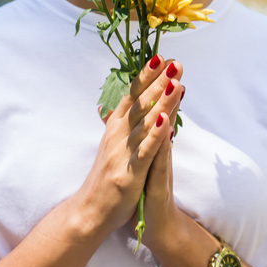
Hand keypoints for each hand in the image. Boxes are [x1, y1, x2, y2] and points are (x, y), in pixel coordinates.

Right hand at [74, 55, 180, 235]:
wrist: (90, 210)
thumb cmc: (105, 177)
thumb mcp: (112, 145)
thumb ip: (119, 124)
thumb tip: (119, 105)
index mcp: (115, 126)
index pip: (132, 95)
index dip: (146, 76)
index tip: (161, 56)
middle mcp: (117, 134)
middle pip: (140, 102)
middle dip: (158, 81)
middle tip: (175, 61)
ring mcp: (122, 152)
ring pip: (144, 122)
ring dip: (161, 101)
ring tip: (175, 81)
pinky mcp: (129, 171)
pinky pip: (144, 150)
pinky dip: (154, 135)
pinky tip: (165, 120)